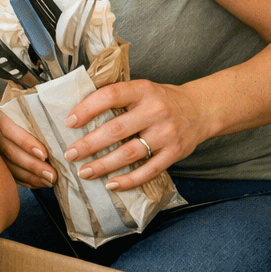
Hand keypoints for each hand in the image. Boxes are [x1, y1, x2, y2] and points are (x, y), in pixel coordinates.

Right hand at [0, 105, 55, 189]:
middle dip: (32, 165)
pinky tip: (39, 183)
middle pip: (9, 150)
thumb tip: (66, 119)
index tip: (45, 154)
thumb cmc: (27, 106)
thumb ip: (39, 109)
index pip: (10, 129)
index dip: (26, 142)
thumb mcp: (29, 101)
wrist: (6, 111)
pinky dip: (24, 180)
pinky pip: (8, 173)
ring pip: (8, 165)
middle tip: (52, 175)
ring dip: (30, 175)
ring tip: (49, 181)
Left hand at [64, 79, 209, 190]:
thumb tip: (78, 109)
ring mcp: (166, 134)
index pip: (110, 96)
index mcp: (143, 90)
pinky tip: (111, 183)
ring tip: (84, 172)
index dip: (87, 109)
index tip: (70, 122)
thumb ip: (117, 95)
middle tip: (71, 153)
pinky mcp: (174, 153)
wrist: (200, 110)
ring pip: (130, 153)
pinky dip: (128, 180)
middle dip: (89, 144)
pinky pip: (149, 171)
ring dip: (104, 165)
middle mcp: (155, 111)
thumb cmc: (161, 100)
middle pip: (117, 130)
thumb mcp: (141, 88)